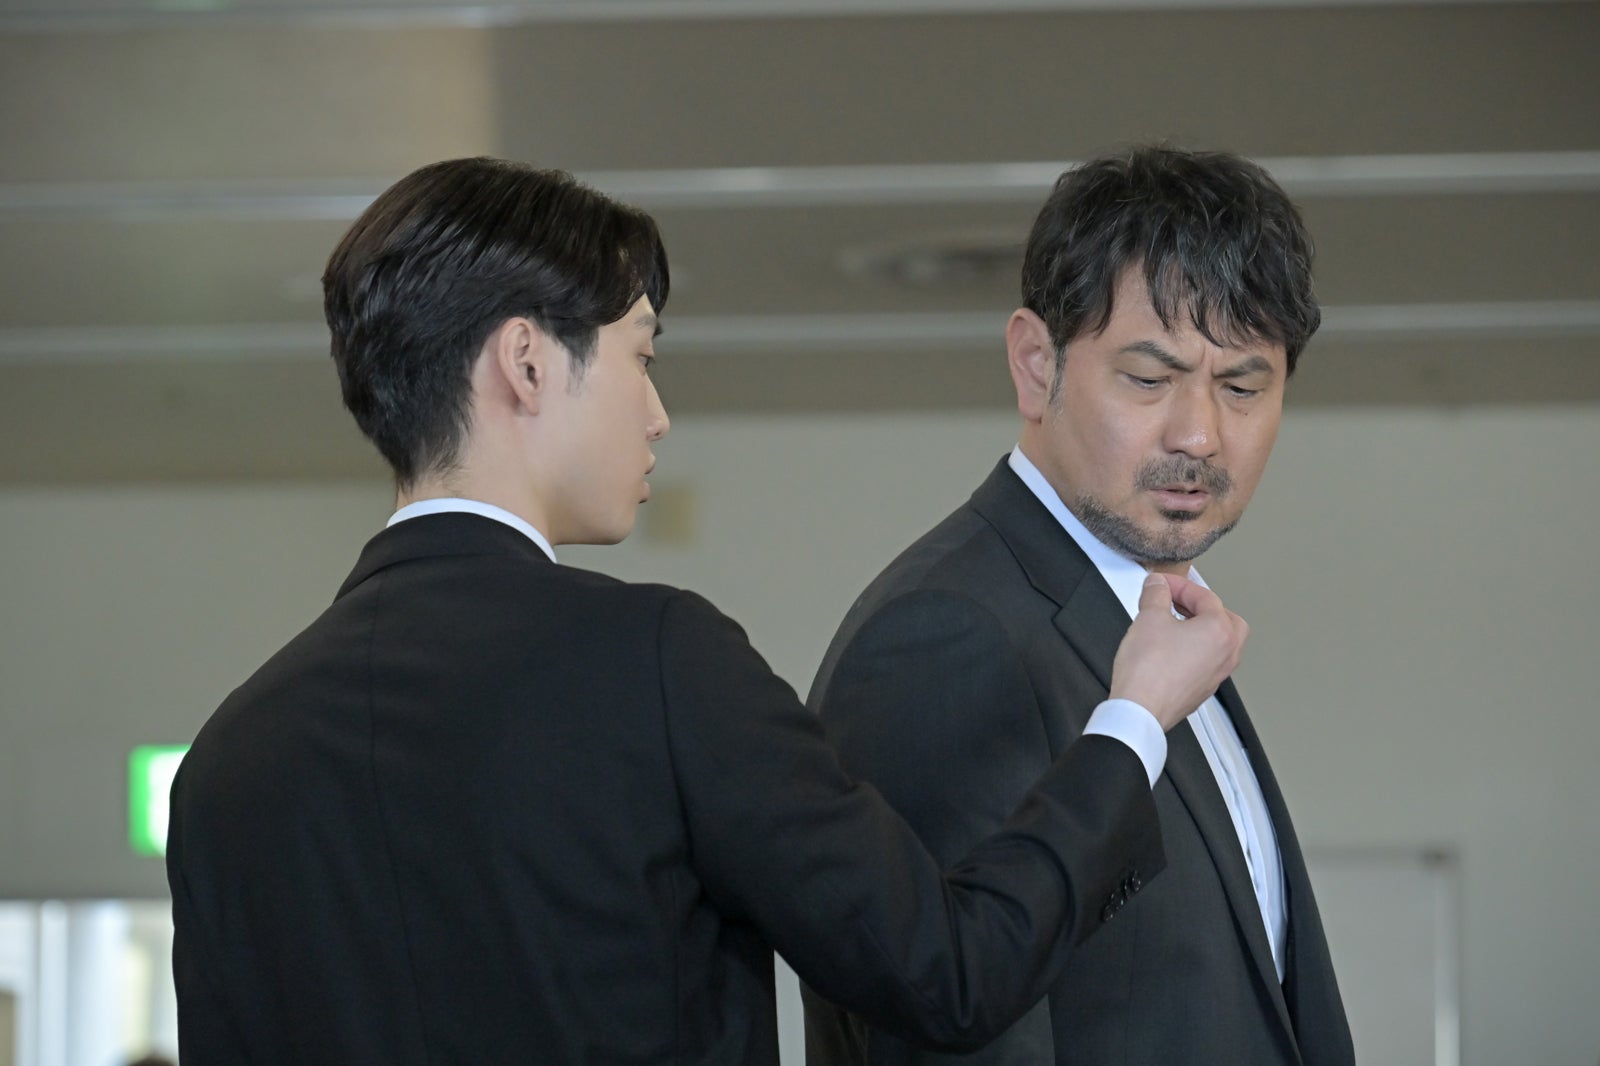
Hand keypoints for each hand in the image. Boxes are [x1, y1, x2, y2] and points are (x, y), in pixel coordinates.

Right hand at [1108, 573, 1247, 731]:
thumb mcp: (1148, 618)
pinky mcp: (1202, 690)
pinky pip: (1206, 661)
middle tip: (1177, 601)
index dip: (1179, 585)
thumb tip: (1157, 585)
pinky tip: (1171, 648)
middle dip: (1201, 606)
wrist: (1140, 710)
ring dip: (1199, 628)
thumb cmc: (1149, 671)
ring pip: (1218, 642)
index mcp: (1219, 632)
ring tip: (1173, 622)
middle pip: (1224, 619)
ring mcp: (1216, 675)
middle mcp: (1225, 654)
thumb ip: (1156, 594)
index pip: (1205, 596)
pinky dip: (1194, 649)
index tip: (1161, 583)